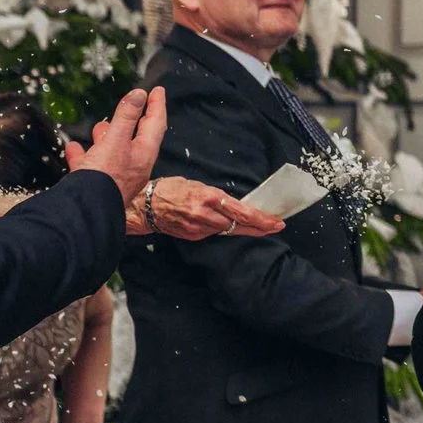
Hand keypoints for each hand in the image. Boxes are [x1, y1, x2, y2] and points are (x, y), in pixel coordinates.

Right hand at [66, 88, 167, 203]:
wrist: (84, 210)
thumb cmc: (104, 176)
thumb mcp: (116, 140)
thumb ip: (126, 116)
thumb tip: (139, 94)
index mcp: (144, 153)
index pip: (156, 123)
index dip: (157, 105)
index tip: (158, 91)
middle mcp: (134, 166)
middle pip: (136, 138)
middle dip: (134, 120)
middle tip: (136, 106)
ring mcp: (116, 177)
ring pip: (113, 151)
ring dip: (107, 137)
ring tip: (100, 126)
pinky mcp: (98, 185)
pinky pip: (91, 165)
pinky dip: (84, 154)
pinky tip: (73, 147)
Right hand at [130, 176, 287, 239]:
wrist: (146, 206)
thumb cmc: (172, 189)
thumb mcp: (198, 185)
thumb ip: (218, 197)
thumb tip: (237, 205)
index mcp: (209, 198)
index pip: (242, 213)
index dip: (261, 219)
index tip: (277, 222)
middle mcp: (205, 215)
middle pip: (239, 226)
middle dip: (260, 227)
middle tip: (277, 226)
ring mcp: (199, 228)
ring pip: (229, 231)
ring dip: (244, 229)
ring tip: (260, 226)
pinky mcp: (194, 236)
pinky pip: (215, 233)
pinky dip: (225, 229)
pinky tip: (232, 226)